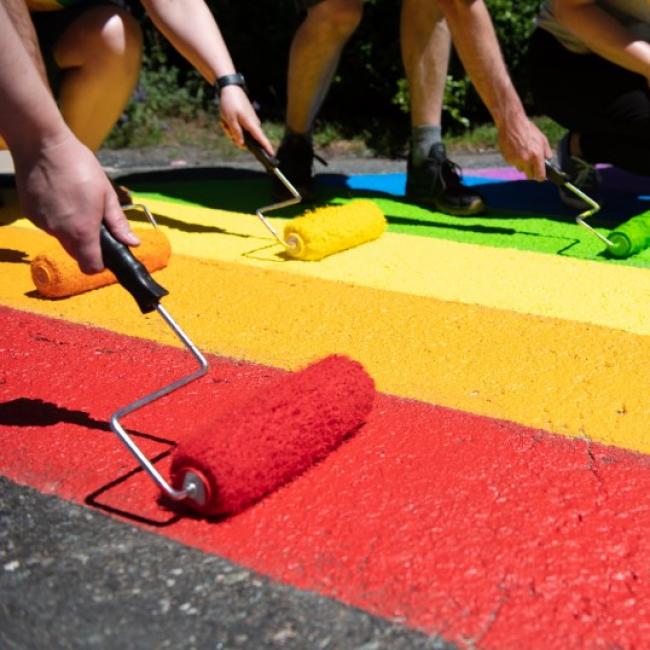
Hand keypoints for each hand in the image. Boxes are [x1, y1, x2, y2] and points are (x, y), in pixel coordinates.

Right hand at [11, 131, 138, 273]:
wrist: (42, 145)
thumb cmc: (79, 166)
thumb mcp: (107, 194)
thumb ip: (119, 223)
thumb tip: (133, 243)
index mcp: (83, 231)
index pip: (91, 267)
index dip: (100, 264)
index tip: (106, 253)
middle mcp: (60, 232)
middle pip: (77, 254)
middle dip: (88, 246)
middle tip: (94, 223)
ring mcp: (43, 224)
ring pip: (62, 239)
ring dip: (72, 231)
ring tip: (76, 204)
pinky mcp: (31, 215)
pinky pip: (49, 226)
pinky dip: (57, 219)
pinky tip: (60, 198)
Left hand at [218, 85, 273, 155]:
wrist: (230, 88)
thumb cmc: (230, 103)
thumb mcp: (230, 119)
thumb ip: (236, 133)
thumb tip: (241, 145)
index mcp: (251, 124)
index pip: (261, 139)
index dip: (267, 147)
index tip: (272, 155)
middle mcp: (253, 124)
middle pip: (246, 140)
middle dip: (234, 137)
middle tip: (226, 128)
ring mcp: (250, 121)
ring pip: (240, 134)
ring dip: (231, 130)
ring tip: (225, 121)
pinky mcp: (246, 119)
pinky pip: (239, 128)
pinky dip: (231, 125)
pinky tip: (226, 119)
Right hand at [496, 114, 552, 180]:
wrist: (512, 124)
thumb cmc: (528, 130)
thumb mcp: (542, 139)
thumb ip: (547, 152)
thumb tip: (548, 160)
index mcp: (536, 156)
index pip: (540, 175)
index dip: (541, 177)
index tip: (541, 176)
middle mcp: (526, 160)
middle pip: (529, 176)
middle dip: (532, 172)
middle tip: (532, 166)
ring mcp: (515, 161)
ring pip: (521, 169)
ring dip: (523, 165)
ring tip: (522, 152)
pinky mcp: (508, 159)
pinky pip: (513, 164)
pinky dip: (515, 160)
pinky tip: (515, 150)